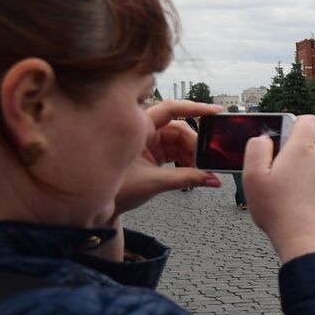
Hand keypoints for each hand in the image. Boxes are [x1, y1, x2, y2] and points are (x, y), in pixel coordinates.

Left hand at [111, 100, 222, 217]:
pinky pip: (174, 151)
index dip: (195, 108)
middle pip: (179, 129)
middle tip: (209, 161)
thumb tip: (213, 179)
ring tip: (201, 171)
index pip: (171, 110)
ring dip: (192, 155)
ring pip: (179, 142)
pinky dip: (185, 161)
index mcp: (139, 128)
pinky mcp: (152, 153)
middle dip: (196, 145)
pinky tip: (193, 171)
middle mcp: (144, 131)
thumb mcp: (154, 182)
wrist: (99, 207)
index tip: (215, 112)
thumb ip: (186, 179)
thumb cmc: (116, 191)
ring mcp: (148, 142)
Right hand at [243, 115, 314, 262]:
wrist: (305, 238)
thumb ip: (256, 149)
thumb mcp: (252, 176)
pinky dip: (311, 189)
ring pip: (313, 166)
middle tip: (276, 178)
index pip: (307, 120)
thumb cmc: (276, 209)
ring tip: (287, 196)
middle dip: (292, 157)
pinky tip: (299, 205)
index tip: (282, 139)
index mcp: (301, 149)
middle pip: (306, 147)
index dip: (294, 124)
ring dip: (302, 175)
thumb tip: (264, 139)